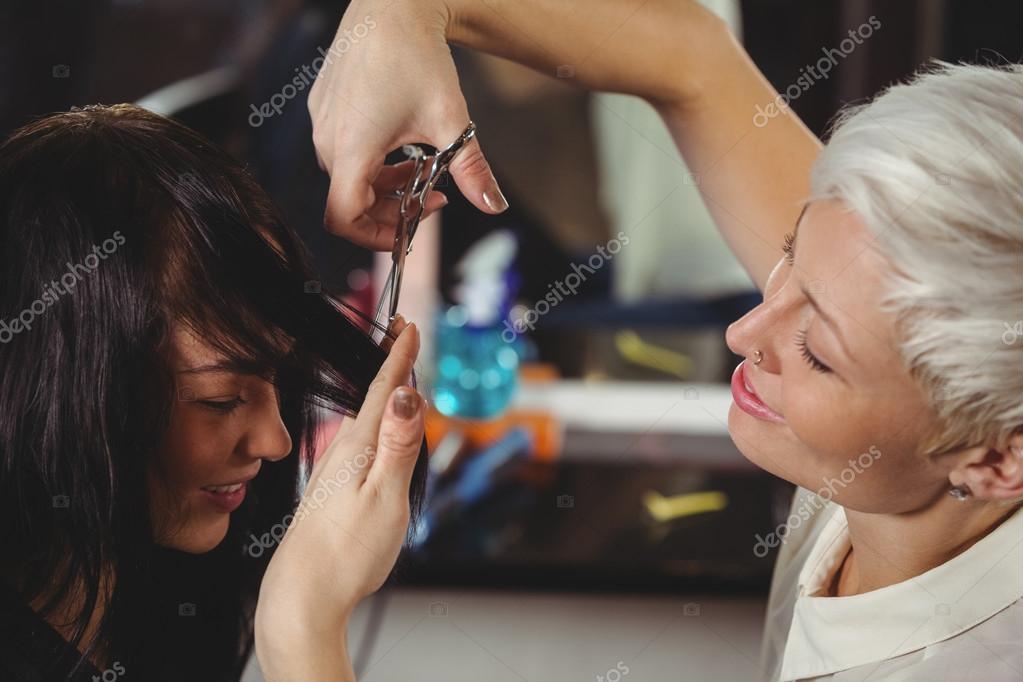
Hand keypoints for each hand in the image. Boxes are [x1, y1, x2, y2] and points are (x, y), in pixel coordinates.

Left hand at [256, 319, 424, 646]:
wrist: (300, 599)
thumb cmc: (345, 555)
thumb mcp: (385, 498)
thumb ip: (398, 445)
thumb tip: (408, 394)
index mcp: (356, 449)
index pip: (381, 391)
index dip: (398, 357)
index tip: (406, 325)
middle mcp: (339, 454)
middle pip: (370, 400)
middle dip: (388, 365)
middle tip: (400, 334)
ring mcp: (331, 474)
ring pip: (361, 423)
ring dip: (379, 397)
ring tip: (394, 380)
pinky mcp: (329, 493)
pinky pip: (354, 446)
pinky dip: (370, 428)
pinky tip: (371, 439)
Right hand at [308, 0, 508, 250]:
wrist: (393, 3)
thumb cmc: (417, 58)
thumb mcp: (451, 121)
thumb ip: (471, 170)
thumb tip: (494, 206)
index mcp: (353, 149)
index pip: (342, 219)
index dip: (373, 237)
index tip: (408, 228)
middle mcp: (327, 139)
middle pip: (350, 200)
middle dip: (391, 207)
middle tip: (431, 196)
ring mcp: (322, 122)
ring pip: (348, 176)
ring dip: (385, 183)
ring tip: (421, 166)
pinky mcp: (323, 106)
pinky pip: (341, 150)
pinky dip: (372, 160)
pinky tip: (402, 141)